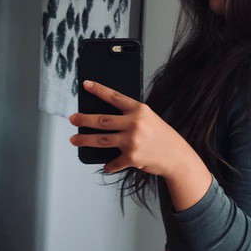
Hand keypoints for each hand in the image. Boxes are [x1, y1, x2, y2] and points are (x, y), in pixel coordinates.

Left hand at [68, 80, 188, 175]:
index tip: (86, 85)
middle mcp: (135, 124)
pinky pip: (114, 162)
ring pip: (101, 140)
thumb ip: (131, 117)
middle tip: (73, 119)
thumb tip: (105, 121)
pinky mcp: (132, 157)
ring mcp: (132, 141)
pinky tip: (105, 165)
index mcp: (140, 110)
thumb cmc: (162, 136)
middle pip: (102, 120)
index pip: (115, 97)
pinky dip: (109, 165)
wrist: (177, 157)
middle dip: (84, 119)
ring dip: (85, 140)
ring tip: (74, 139)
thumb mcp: (150, 119)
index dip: (99, 90)